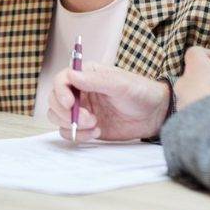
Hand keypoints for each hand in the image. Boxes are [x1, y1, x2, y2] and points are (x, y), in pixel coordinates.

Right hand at [47, 63, 170, 141]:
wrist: (155, 115)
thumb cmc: (140, 92)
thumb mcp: (120, 83)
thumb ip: (95, 80)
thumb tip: (71, 75)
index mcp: (86, 75)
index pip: (61, 80)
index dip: (60, 91)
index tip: (69, 102)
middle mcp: (79, 92)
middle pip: (54, 100)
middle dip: (65, 112)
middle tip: (86, 118)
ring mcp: (81, 110)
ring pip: (57, 117)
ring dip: (71, 124)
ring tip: (94, 124)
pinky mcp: (86, 127)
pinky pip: (70, 132)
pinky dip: (79, 135)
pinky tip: (97, 132)